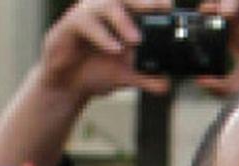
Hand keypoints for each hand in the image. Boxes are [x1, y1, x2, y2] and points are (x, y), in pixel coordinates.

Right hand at [36, 0, 174, 102]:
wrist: (69, 84)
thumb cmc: (96, 70)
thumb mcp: (126, 76)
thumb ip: (147, 78)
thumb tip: (167, 85)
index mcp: (122, 18)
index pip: (139, 3)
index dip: (154, 2)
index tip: (170, 6)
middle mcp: (105, 11)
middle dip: (142, 1)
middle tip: (157, 6)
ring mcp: (87, 14)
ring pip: (105, 5)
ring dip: (123, 21)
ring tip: (136, 40)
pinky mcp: (70, 24)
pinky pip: (85, 22)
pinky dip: (101, 36)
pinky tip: (114, 49)